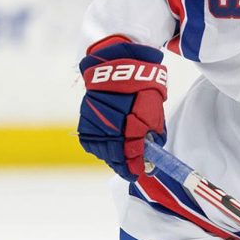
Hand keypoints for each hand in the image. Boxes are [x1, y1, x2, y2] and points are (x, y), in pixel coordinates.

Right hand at [77, 35, 167, 180]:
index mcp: (131, 123)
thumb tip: (152, 154)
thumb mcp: (155, 111)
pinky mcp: (85, 119)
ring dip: (111, 158)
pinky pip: (90, 141)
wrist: (119, 66)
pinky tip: (108, 148)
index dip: (135, 166)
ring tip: (120, 161)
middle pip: (114, 156)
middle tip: (130, 170)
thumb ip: (154, 134)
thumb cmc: (141, 88)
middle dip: (123, 165)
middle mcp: (110, 124)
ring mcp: (95, 122)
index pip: (132, 154)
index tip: (139, 173)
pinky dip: (99, 147)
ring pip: (101, 150)